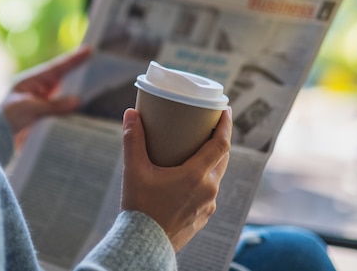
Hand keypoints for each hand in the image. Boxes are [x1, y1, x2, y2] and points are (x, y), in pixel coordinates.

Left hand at [0, 46, 91, 147]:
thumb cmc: (6, 118)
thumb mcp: (28, 108)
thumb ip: (53, 105)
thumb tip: (77, 101)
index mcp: (32, 81)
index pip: (57, 68)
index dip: (73, 59)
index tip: (89, 50)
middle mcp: (40, 90)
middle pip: (65, 80)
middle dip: (81, 75)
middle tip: (100, 67)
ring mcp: (43, 103)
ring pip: (66, 96)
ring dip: (79, 94)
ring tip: (99, 88)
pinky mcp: (46, 118)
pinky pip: (63, 112)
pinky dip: (74, 111)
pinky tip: (86, 111)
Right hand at [120, 107, 231, 251]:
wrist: (143, 246)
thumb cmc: (139, 208)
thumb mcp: (134, 170)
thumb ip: (133, 140)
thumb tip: (130, 112)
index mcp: (197, 175)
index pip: (221, 144)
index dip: (226, 125)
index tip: (226, 110)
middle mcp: (209, 190)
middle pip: (222, 158)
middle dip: (219, 139)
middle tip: (210, 126)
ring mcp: (208, 206)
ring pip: (216, 176)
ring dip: (211, 161)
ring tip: (198, 150)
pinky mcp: (203, 218)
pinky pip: (209, 193)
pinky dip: (204, 180)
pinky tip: (190, 178)